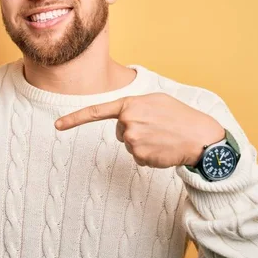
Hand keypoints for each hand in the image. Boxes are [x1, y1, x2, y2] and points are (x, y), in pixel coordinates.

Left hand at [54, 93, 224, 167]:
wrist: (201, 136)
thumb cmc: (180, 116)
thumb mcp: (156, 100)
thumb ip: (134, 106)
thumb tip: (122, 121)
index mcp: (129, 104)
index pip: (95, 112)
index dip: (74, 119)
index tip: (57, 125)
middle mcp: (127, 122)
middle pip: (120, 132)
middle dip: (134, 130)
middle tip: (157, 127)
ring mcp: (133, 140)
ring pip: (129, 145)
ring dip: (144, 143)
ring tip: (163, 137)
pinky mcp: (140, 156)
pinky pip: (138, 157)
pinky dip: (150, 155)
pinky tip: (163, 149)